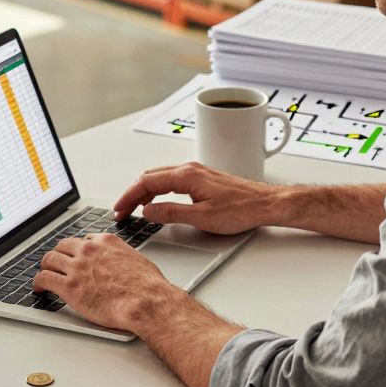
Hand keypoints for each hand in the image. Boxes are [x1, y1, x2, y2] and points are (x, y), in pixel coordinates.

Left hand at [33, 234, 178, 332]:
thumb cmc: (147, 286)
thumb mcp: (137, 260)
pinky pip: (44, 278)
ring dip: (46, 267)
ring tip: (44, 275)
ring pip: (49, 259)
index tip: (75, 256)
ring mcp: (77, 268)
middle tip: (56, 264)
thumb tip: (123, 264)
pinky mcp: (69, 287)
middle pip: (63, 246)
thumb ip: (123, 258)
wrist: (145, 301)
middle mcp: (88, 250)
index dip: (77, 250)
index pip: (84, 239)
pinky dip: (38, 283)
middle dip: (59, 255)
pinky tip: (39, 288)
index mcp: (105, 242)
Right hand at [113, 161, 283, 234]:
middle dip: (132, 193)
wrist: (266, 204)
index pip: (146, 183)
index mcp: (186, 176)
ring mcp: (196, 172)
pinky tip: (158, 202)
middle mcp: (189, 169)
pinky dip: (158, 190)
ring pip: (160, 177)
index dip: (129, 197)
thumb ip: (171, 213)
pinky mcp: (202, 178)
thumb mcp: (202, 217)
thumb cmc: (241, 209)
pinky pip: (171, 180)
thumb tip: (148, 212)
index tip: (119, 210)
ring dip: (144, 191)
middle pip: (150, 177)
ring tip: (135, 209)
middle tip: (122, 210)